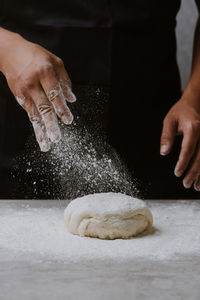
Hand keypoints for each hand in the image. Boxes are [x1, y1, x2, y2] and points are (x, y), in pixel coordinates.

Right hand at [0, 29, 75, 150]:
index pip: (54, 94)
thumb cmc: (36, 56)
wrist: (10, 53)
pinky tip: (40, 135)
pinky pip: (29, 113)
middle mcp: (33, 83)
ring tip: (46, 145)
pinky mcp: (19, 97)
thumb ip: (65, 80)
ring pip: (34, 114)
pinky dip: (35, 125)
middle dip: (51, 124)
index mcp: (44, 72)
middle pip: (43, 107)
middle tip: (57, 138)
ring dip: (41, 131)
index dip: (61, 108)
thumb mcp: (54, 61)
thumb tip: (72, 99)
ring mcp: (24, 91)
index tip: (68, 120)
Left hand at [160, 94, 199, 190]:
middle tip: (185, 183)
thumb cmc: (180, 111)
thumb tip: (164, 152)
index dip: (183, 162)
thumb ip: (166, 136)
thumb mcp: (169, 120)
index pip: (188, 148)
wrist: (194, 103)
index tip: (177, 172)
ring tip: (195, 186)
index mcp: (193, 128)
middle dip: (193, 172)